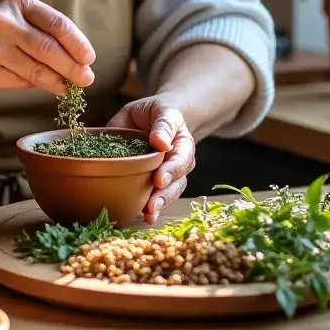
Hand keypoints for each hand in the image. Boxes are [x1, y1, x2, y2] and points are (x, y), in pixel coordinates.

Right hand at [0, 0, 95, 95]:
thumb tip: (68, 51)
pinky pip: (15, 83)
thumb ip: (32, 20)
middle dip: (74, 69)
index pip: (57, 24)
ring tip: (68, 86)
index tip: (89, 58)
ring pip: (35, 72)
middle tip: (86, 79)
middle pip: (50, 52)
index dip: (79, 44)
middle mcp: (1, 22)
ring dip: (57, 82)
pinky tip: (38, 84)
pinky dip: (30, 84)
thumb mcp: (1, 2)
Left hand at [106, 98, 194, 223]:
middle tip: (151, 204)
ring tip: (149, 214)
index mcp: (183, 142)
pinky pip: (160, 197)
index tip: (158, 179)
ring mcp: (173, 174)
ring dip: (160, 204)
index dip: (171, 170)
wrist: (156, 117)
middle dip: (165, 194)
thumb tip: (160, 142)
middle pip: (178, 181)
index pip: (181, 157)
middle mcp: (182, 161)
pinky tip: (146, 218)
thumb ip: (162, 124)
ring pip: (171, 192)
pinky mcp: (161, 183)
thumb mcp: (161, 110)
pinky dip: (154, 209)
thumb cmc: (156, 112)